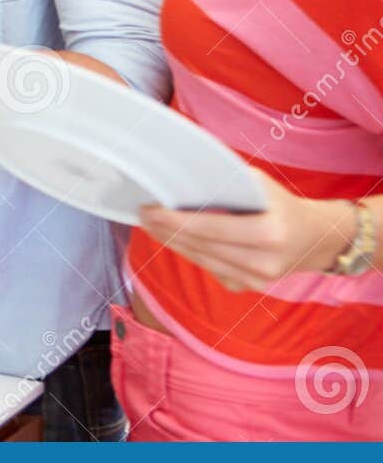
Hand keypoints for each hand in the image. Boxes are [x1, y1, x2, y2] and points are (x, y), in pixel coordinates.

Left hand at [138, 174, 356, 291]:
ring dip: (171, 243)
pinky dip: (190, 253)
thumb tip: (183, 174)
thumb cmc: (283, 205)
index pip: (210, 229)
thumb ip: (226, 182)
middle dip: (166, 230)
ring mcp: (256, 281)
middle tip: (142, 213)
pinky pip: (209, 269)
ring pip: (200, 261)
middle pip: (200, 247)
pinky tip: (173, 238)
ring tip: (150, 225)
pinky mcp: (247, 288)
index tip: (149, 209)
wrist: (318, 240)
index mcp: (270, 234)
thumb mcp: (261, 185)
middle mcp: (263, 263)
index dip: (175, 220)